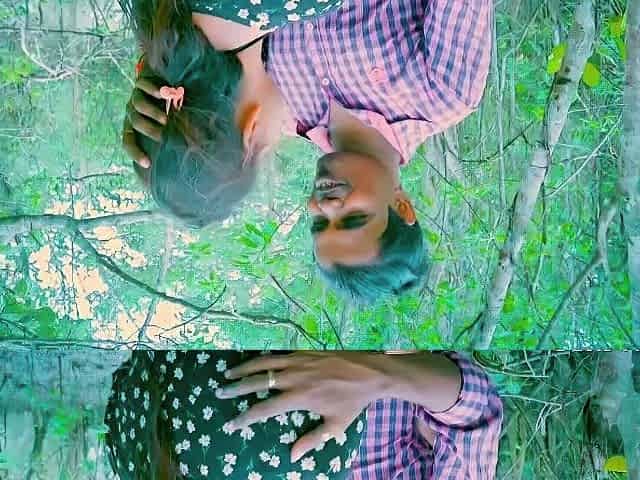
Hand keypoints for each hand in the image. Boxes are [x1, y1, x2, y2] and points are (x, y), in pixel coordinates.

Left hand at [122, 78, 168, 168]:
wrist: (161, 78)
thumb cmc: (167, 108)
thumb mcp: (168, 125)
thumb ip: (174, 136)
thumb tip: (193, 151)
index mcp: (133, 126)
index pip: (128, 141)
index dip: (136, 152)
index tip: (148, 163)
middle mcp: (132, 111)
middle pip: (136, 122)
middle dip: (149, 130)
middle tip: (163, 136)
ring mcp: (136, 96)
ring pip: (139, 105)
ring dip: (152, 113)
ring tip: (165, 119)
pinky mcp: (142, 81)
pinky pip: (145, 86)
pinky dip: (154, 90)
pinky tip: (167, 93)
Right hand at [216, 352, 387, 461]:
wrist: (370, 371)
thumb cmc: (353, 401)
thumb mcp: (335, 425)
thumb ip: (312, 440)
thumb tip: (291, 456)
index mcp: (299, 397)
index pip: (264, 409)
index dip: (245, 417)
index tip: (230, 423)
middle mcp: (295, 376)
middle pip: (258, 381)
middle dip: (236, 388)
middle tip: (219, 391)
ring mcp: (299, 360)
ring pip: (264, 363)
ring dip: (244, 368)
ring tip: (228, 373)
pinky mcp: (305, 350)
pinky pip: (278, 353)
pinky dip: (263, 357)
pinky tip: (254, 360)